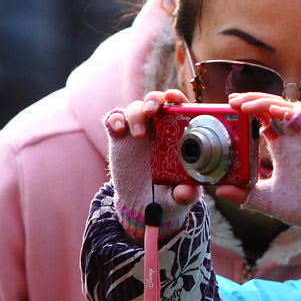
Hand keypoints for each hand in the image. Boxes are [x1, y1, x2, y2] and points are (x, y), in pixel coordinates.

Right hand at [105, 89, 201, 238]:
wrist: (142, 203)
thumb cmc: (168, 193)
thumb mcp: (180, 195)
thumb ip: (186, 193)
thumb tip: (185, 192)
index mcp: (177, 133)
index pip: (179, 107)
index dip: (177, 98)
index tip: (174, 100)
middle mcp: (157, 126)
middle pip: (156, 100)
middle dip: (154, 99)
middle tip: (153, 111)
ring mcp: (137, 129)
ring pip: (136, 107)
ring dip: (136, 114)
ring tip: (138, 134)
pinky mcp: (119, 137)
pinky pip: (114, 119)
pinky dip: (115, 119)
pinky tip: (119, 129)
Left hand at [218, 93, 300, 241]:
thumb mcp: (265, 198)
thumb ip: (245, 193)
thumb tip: (221, 191)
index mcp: (283, 146)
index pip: (266, 118)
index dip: (250, 110)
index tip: (231, 107)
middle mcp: (292, 137)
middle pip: (271, 107)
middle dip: (251, 99)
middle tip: (231, 100)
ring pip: (282, 106)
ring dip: (261, 101)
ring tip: (241, 104)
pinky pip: (297, 115)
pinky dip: (280, 109)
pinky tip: (265, 110)